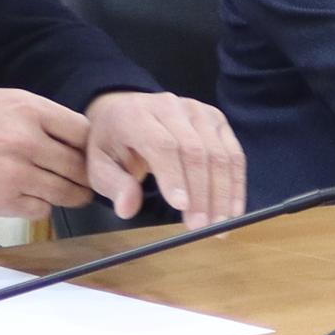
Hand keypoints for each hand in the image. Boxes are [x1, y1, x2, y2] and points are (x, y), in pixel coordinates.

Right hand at [0, 87, 93, 217]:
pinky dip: (40, 207)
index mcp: (26, 109)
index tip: (85, 154)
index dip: (87, 146)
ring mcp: (16, 172)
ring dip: (70, 195)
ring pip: (66, 191)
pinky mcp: (4, 201)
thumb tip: (68, 132)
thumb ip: (33, 114)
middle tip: (85, 182)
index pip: (81, 131)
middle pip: (79, 165)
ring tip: (67, 194)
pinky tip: (29, 198)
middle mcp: (26, 139)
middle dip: (84, 176)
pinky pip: (42, 209)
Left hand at [80, 88, 242, 224]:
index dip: (174, 176)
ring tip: (220, 225)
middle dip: (201, 193)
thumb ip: (113, 185)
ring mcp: (198, 111)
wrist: (125, 111)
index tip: (181, 207)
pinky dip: (236, 184)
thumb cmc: (112, 143)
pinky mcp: (216, 120)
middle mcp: (170, 106)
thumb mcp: (99, 164)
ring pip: (219, 153)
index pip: (162, 144)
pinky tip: (233, 209)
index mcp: (136, 115)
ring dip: (223, 193)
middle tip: (202, 228)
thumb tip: (127, 208)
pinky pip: (234, 153)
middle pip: (195, 150)